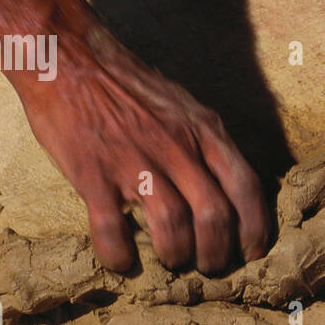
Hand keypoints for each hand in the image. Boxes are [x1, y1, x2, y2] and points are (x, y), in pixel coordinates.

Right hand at [17, 30, 269, 273]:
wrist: (70, 57)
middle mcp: (176, 146)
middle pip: (214, 215)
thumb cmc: (129, 85)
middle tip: (208, 267)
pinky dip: (119, 254)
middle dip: (217, 253)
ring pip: (172, 225)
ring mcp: (134, 160)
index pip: (246, 186)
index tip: (252, 253)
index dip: (255, 228)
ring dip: (176, 255)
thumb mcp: (185, 106)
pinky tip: (121, 262)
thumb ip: (208, 144)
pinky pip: (111, 228)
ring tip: (173, 262)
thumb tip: (230, 186)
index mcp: (204, 130)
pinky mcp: (92, 172)